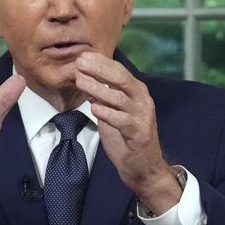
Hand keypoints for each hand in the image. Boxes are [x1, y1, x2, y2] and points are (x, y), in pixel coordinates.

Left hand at [74, 52, 180, 214]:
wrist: (144, 167)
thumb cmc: (127, 138)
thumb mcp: (113, 113)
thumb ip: (103, 97)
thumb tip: (86, 79)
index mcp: (137, 92)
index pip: (119, 71)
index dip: (101, 62)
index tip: (82, 56)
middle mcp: (142, 101)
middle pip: (121, 79)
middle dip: (99, 69)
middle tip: (80, 63)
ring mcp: (142, 117)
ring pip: (119, 98)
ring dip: (98, 89)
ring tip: (80, 82)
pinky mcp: (139, 134)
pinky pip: (122, 120)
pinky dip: (107, 113)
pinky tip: (93, 107)